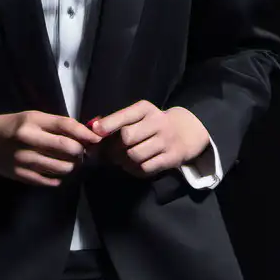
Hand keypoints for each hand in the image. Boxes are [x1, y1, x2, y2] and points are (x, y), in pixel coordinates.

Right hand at [0, 110, 102, 186]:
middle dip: (80, 151)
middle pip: (67, 148)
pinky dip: (59, 177)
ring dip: (72, 166)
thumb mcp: (33, 118)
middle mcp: (28, 140)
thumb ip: (57, 125)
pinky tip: (56, 170)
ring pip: (62, 167)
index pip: (65, 126)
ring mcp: (24, 160)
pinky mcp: (22, 176)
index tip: (97, 139)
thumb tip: (87, 134)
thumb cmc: (14, 127)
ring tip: (70, 162)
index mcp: (32, 121)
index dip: (85, 133)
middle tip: (82, 152)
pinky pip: (51, 181)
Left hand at [87, 101, 209, 177]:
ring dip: (122, 161)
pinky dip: (134, 170)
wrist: (187, 131)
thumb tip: (92, 129)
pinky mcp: (171, 158)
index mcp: (146, 109)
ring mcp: (166, 141)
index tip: (95, 131)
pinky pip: (145, 168)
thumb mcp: (139, 115)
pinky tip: (132, 166)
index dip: (108, 124)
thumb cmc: (153, 124)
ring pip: (135, 155)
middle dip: (113, 148)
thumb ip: (117, 121)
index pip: (125, 115)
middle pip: (127, 137)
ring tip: (120, 160)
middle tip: (108, 154)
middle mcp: (158, 123)